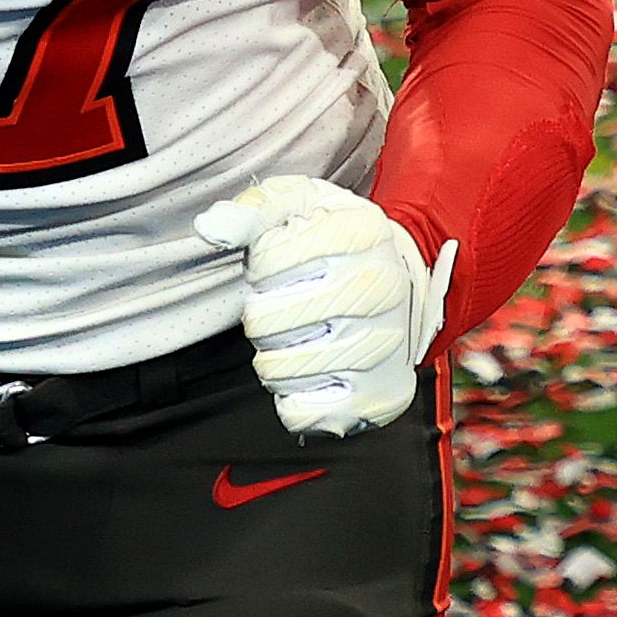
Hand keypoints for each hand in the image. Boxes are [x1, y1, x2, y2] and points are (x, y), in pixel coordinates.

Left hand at [193, 175, 450, 437]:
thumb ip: (257, 207)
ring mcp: (383, 346)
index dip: (260, 267)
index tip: (283, 264)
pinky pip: (300, 412)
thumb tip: (211, 226)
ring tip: (298, 338)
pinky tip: (312, 372)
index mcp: (361, 233)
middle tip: (285, 306)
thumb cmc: (342, 242)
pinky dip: (292, 398)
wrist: (406, 283)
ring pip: (277, 370)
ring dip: (273, 356)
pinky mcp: (378, 395)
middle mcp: (381, 289)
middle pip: (265, 322)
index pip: (268, 261)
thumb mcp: (305, 205)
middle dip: (260, 316)